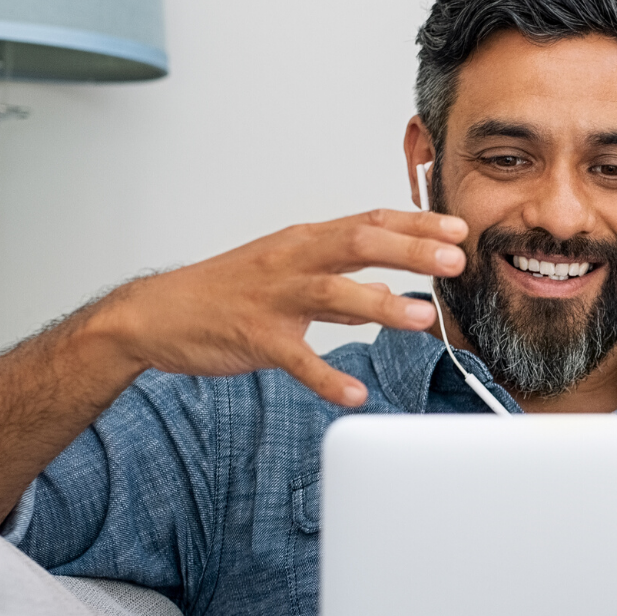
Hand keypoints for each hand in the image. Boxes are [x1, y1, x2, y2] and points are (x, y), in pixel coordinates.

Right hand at [87, 209, 467, 406]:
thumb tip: (391, 294)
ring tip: (422, 318)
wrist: (157, 313)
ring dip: (381, 306)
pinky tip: (354, 393)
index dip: (417, 225)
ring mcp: (273, 297)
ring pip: (332, 293)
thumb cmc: (227, 292)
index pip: (370, 222)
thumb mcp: (289, 275)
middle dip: (411, 251)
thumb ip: (343, 285)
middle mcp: (293, 260)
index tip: (459, 230)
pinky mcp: (255, 336)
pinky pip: (297, 358)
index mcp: (305, 241)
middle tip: (456, 262)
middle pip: (359, 244)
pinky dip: (327, 377)